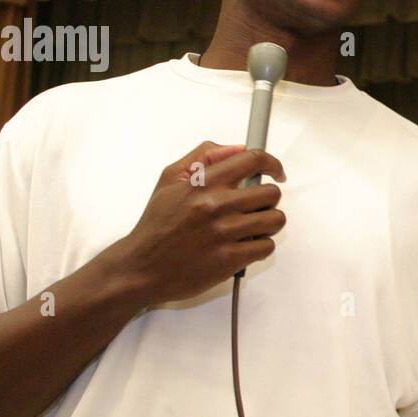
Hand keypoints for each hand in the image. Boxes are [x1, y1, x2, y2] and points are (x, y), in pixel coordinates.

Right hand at [116, 140, 286, 304]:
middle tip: (255, 207)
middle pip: (271, 193)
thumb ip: (203, 157)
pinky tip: (244, 245)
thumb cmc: (156, 225)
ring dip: (268, 224)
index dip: (272, 164)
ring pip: (275, 220)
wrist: (141, 267)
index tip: (276, 172)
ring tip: (251, 227)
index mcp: (203, 182)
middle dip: (268, 200)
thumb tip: (237, 148)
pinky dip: (260, 247)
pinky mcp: (230, 259)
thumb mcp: (169, 180)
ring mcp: (224, 232)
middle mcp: (215, 204)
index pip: (252, 160)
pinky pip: (266, 246)